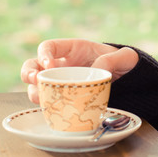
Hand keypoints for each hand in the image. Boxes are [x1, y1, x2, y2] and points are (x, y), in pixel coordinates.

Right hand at [21, 39, 138, 104]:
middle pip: (33, 66)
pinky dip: (45, 107)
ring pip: (36, 86)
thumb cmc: (125, 64)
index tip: (48, 65)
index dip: (43, 54)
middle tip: (35, 80)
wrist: (129, 82)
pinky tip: (50, 110)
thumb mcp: (126, 57)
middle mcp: (62, 66)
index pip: (49, 47)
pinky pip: (47, 103)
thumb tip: (95, 69)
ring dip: (33, 92)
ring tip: (40, 97)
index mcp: (73, 50)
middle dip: (28, 72)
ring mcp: (60, 83)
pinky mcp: (64, 99)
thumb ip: (114, 59)